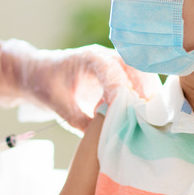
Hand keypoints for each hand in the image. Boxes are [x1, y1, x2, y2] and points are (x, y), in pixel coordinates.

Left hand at [0, 39, 144, 130]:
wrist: (41, 75)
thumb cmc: (46, 85)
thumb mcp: (57, 104)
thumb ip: (78, 119)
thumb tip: (103, 136)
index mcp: (89, 58)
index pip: (110, 68)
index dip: (119, 88)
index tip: (126, 109)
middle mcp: (107, 58)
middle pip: (135, 68)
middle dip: (145, 91)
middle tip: (149, 117)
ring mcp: (117, 67)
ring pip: (143, 76)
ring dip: (150, 97)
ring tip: (153, 121)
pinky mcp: (122, 78)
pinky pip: (141, 85)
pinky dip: (147, 100)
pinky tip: (148, 119)